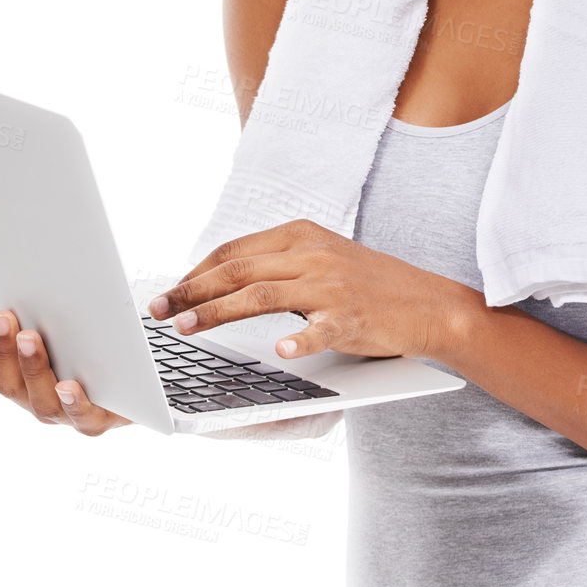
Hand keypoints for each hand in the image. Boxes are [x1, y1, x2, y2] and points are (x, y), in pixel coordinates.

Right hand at [0, 308, 132, 435]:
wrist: (135, 393)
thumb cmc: (83, 368)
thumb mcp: (43, 358)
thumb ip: (2, 359)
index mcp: (29, 393)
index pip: (2, 377)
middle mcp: (46, 408)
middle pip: (19, 390)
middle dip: (11, 353)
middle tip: (9, 319)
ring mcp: (72, 417)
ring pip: (46, 404)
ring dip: (35, 370)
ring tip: (31, 339)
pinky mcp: (102, 421)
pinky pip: (85, 418)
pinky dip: (75, 403)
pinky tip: (69, 385)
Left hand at [146, 219, 470, 361]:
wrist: (429, 303)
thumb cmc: (368, 285)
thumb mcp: (320, 259)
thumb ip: (276, 264)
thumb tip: (218, 280)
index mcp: (301, 234)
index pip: (233, 249)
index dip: (194, 272)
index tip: (167, 293)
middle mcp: (312, 254)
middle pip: (237, 269)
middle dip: (190, 291)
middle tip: (157, 311)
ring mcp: (332, 285)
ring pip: (261, 295)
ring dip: (217, 313)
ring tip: (185, 328)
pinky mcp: (352, 317)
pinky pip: (318, 329)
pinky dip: (296, 341)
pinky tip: (276, 352)